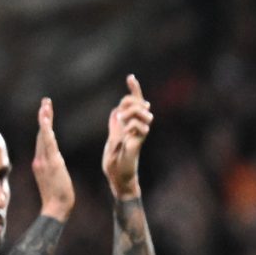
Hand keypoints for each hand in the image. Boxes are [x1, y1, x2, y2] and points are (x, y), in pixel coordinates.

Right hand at [31, 98, 74, 218]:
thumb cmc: (58, 199)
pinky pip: (48, 143)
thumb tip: (56, 161)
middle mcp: (39, 160)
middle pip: (41, 135)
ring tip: (46, 105)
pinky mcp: (51, 163)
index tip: (45, 115)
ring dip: (44, 119)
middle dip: (43, 118)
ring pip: (43, 136)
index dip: (43, 127)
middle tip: (46, 102)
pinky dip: (46, 130)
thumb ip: (53, 168)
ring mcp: (43, 161)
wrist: (56, 209)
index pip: (42, 141)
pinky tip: (46, 119)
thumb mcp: (55, 179)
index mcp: (41, 163)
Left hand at [102, 74, 151, 194]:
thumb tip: (115, 112)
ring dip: (131, 113)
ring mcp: (138, 135)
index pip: (136, 103)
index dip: (134, 89)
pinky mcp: (137, 143)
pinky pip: (139, 127)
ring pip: (142, 113)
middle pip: (140, 103)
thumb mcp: (113, 138)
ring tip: (121, 121)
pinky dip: (132, 125)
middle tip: (119, 115)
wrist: (118, 177)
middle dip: (130, 102)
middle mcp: (137, 127)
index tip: (130, 77)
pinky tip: (126, 132)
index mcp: (131, 124)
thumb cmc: (116, 162)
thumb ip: (115, 126)